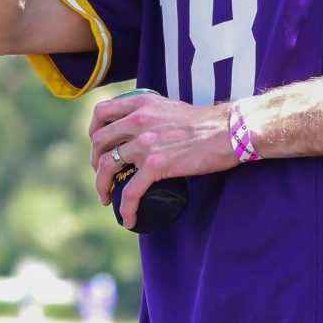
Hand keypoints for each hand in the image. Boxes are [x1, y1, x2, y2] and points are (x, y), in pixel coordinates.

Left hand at [88, 87, 236, 223]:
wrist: (230, 132)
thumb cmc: (206, 123)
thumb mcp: (170, 107)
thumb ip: (152, 114)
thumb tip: (143, 131)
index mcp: (141, 103)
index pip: (101, 111)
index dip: (93, 130)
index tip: (98, 146)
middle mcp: (138, 120)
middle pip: (99, 141)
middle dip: (95, 162)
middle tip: (103, 175)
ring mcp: (145, 143)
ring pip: (106, 167)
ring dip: (101, 186)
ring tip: (105, 198)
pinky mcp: (156, 165)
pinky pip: (130, 191)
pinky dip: (125, 209)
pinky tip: (128, 219)